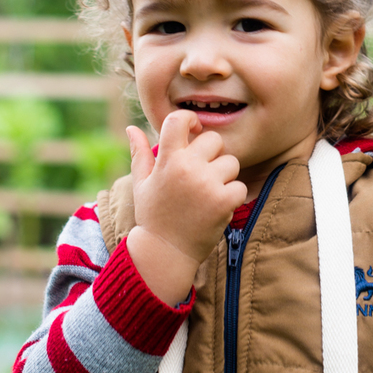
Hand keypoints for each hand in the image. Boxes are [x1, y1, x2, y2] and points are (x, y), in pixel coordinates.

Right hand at [127, 111, 245, 265]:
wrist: (165, 252)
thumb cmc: (154, 215)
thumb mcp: (142, 184)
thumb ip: (139, 154)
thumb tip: (132, 128)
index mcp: (167, 159)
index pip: (179, 120)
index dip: (190, 120)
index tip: (194, 132)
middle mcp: (187, 167)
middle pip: (214, 139)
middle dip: (212, 155)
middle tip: (201, 175)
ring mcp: (207, 183)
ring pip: (231, 162)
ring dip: (224, 176)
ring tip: (207, 194)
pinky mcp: (224, 200)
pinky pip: (240, 186)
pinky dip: (233, 197)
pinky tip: (216, 207)